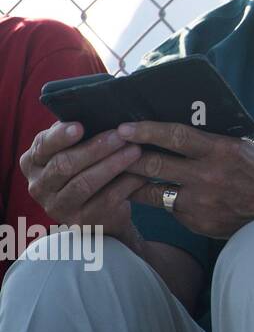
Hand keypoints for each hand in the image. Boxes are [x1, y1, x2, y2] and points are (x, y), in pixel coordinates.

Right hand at [18, 122, 146, 247]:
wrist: (103, 211)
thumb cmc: (89, 168)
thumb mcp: (78, 149)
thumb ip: (80, 133)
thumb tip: (100, 109)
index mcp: (33, 162)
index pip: (43, 146)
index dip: (61, 136)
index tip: (80, 126)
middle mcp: (39, 186)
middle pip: (64, 165)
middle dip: (96, 148)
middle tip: (121, 135)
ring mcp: (58, 207)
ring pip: (84, 183)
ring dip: (112, 164)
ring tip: (135, 150)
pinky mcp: (82, 221)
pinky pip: (106, 199)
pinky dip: (126, 183)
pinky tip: (142, 173)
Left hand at [119, 121, 253, 238]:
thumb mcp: (241, 148)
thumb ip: (210, 143)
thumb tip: (175, 132)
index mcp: (221, 151)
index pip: (174, 136)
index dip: (146, 130)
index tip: (125, 127)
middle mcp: (208, 177)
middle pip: (154, 165)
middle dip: (127, 157)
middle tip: (110, 149)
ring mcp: (201, 202)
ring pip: (152, 192)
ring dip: (135, 182)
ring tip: (122, 174)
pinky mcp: (199, 222)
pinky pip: (170, 209)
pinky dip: (163, 201)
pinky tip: (159, 195)